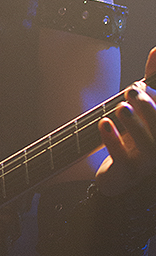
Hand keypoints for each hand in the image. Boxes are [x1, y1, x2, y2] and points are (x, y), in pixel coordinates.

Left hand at [96, 47, 155, 196]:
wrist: (118, 172)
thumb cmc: (135, 134)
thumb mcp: (144, 105)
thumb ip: (152, 80)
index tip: (142, 83)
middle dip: (149, 107)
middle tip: (131, 90)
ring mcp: (149, 164)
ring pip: (148, 146)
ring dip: (134, 124)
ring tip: (121, 107)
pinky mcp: (129, 175)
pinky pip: (124, 160)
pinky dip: (113, 141)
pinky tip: (104, 123)